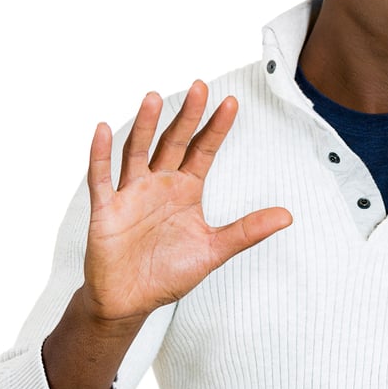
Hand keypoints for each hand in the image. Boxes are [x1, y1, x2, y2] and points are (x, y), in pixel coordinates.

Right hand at [82, 81, 291, 326]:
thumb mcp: (213, 250)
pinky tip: (103, 129)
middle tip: (200, 86)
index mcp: (186, 189)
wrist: (129, 302)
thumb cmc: (168, 273)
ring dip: (145, 125)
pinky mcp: (106, 209)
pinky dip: (100, 154)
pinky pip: (102, 178)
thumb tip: (287, 216)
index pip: (204, 150)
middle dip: (187, 115)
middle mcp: (159, 183)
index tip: (232, 102)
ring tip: (153, 97)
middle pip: (174, 142)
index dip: (216, 127)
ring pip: (138, 151)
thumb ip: (246, 231)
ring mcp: (131, 193)